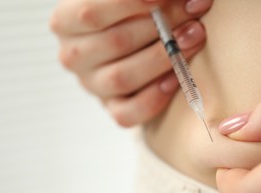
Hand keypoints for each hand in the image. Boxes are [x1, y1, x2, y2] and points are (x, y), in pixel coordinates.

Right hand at [50, 0, 212, 126]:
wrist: (128, 41)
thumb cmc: (128, 13)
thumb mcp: (125, 0)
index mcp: (66, 21)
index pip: (92, 12)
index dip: (132, 3)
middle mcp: (74, 56)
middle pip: (115, 43)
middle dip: (161, 25)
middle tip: (194, 10)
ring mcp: (93, 86)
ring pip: (123, 77)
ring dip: (164, 57)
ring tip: (194, 36)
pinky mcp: (112, 108)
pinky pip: (129, 112)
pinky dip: (155, 96)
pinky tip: (176, 77)